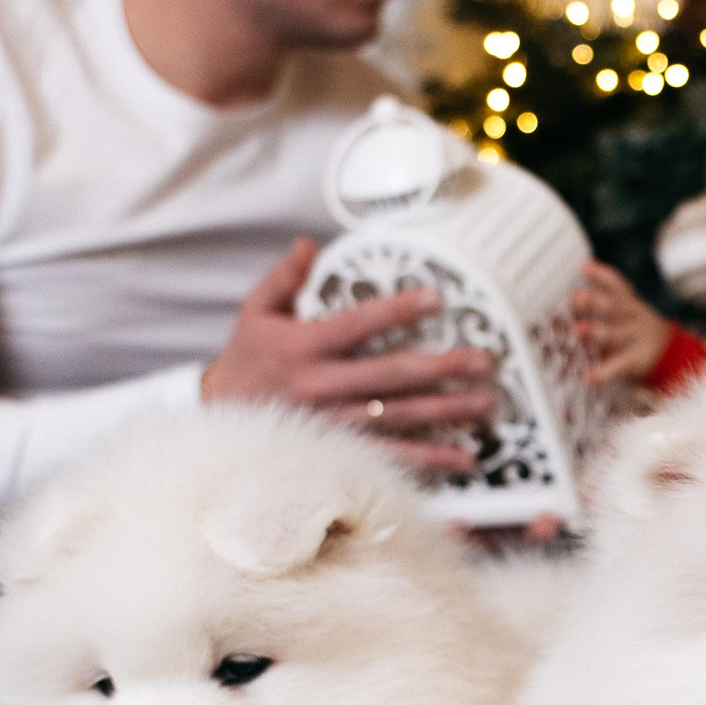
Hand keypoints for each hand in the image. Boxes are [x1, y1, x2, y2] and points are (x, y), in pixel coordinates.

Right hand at [202, 238, 494, 475]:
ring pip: (400, 418)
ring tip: (486, 404)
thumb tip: (308, 244)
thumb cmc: (247, 360)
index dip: (396, 312)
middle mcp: (322, 387)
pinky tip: (464, 458)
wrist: (219, 418)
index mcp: (304, 348)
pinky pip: (392, 456)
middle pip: (391, 376)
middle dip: (441, 369)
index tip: (434, 299)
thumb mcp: (255, 312)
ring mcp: (334, 423)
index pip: (358, 325)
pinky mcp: (342, 451)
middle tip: (483, 361)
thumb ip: (284, 278)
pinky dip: (430, 460)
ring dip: (447, 413)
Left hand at [570, 260, 675, 385]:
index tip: (586, 267)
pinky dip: (603, 373)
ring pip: (615, 333)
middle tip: (578, 298)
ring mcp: (635, 339)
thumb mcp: (628, 313)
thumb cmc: (638, 332)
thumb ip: (605, 305)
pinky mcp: (636, 360)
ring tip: (577, 330)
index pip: (618, 286)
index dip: (602, 275)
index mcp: (631, 304)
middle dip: (595, 301)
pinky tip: (588, 378)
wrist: (674, 355)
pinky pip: (618, 366)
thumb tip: (575, 298)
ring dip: (596, 331)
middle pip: (615, 306)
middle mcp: (633, 318)